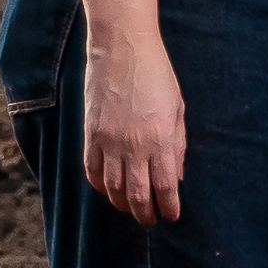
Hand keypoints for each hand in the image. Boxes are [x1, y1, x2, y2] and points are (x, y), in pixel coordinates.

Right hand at [84, 30, 186, 223]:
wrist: (122, 47)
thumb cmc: (157, 74)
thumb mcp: (177, 107)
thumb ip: (177, 144)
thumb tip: (175, 177)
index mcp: (161, 138)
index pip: (164, 187)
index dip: (168, 207)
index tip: (171, 216)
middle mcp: (134, 145)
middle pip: (137, 195)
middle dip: (145, 214)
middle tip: (150, 220)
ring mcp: (108, 141)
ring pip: (112, 188)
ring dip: (122, 204)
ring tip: (130, 208)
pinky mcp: (90, 133)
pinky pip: (91, 170)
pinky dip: (99, 186)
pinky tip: (107, 189)